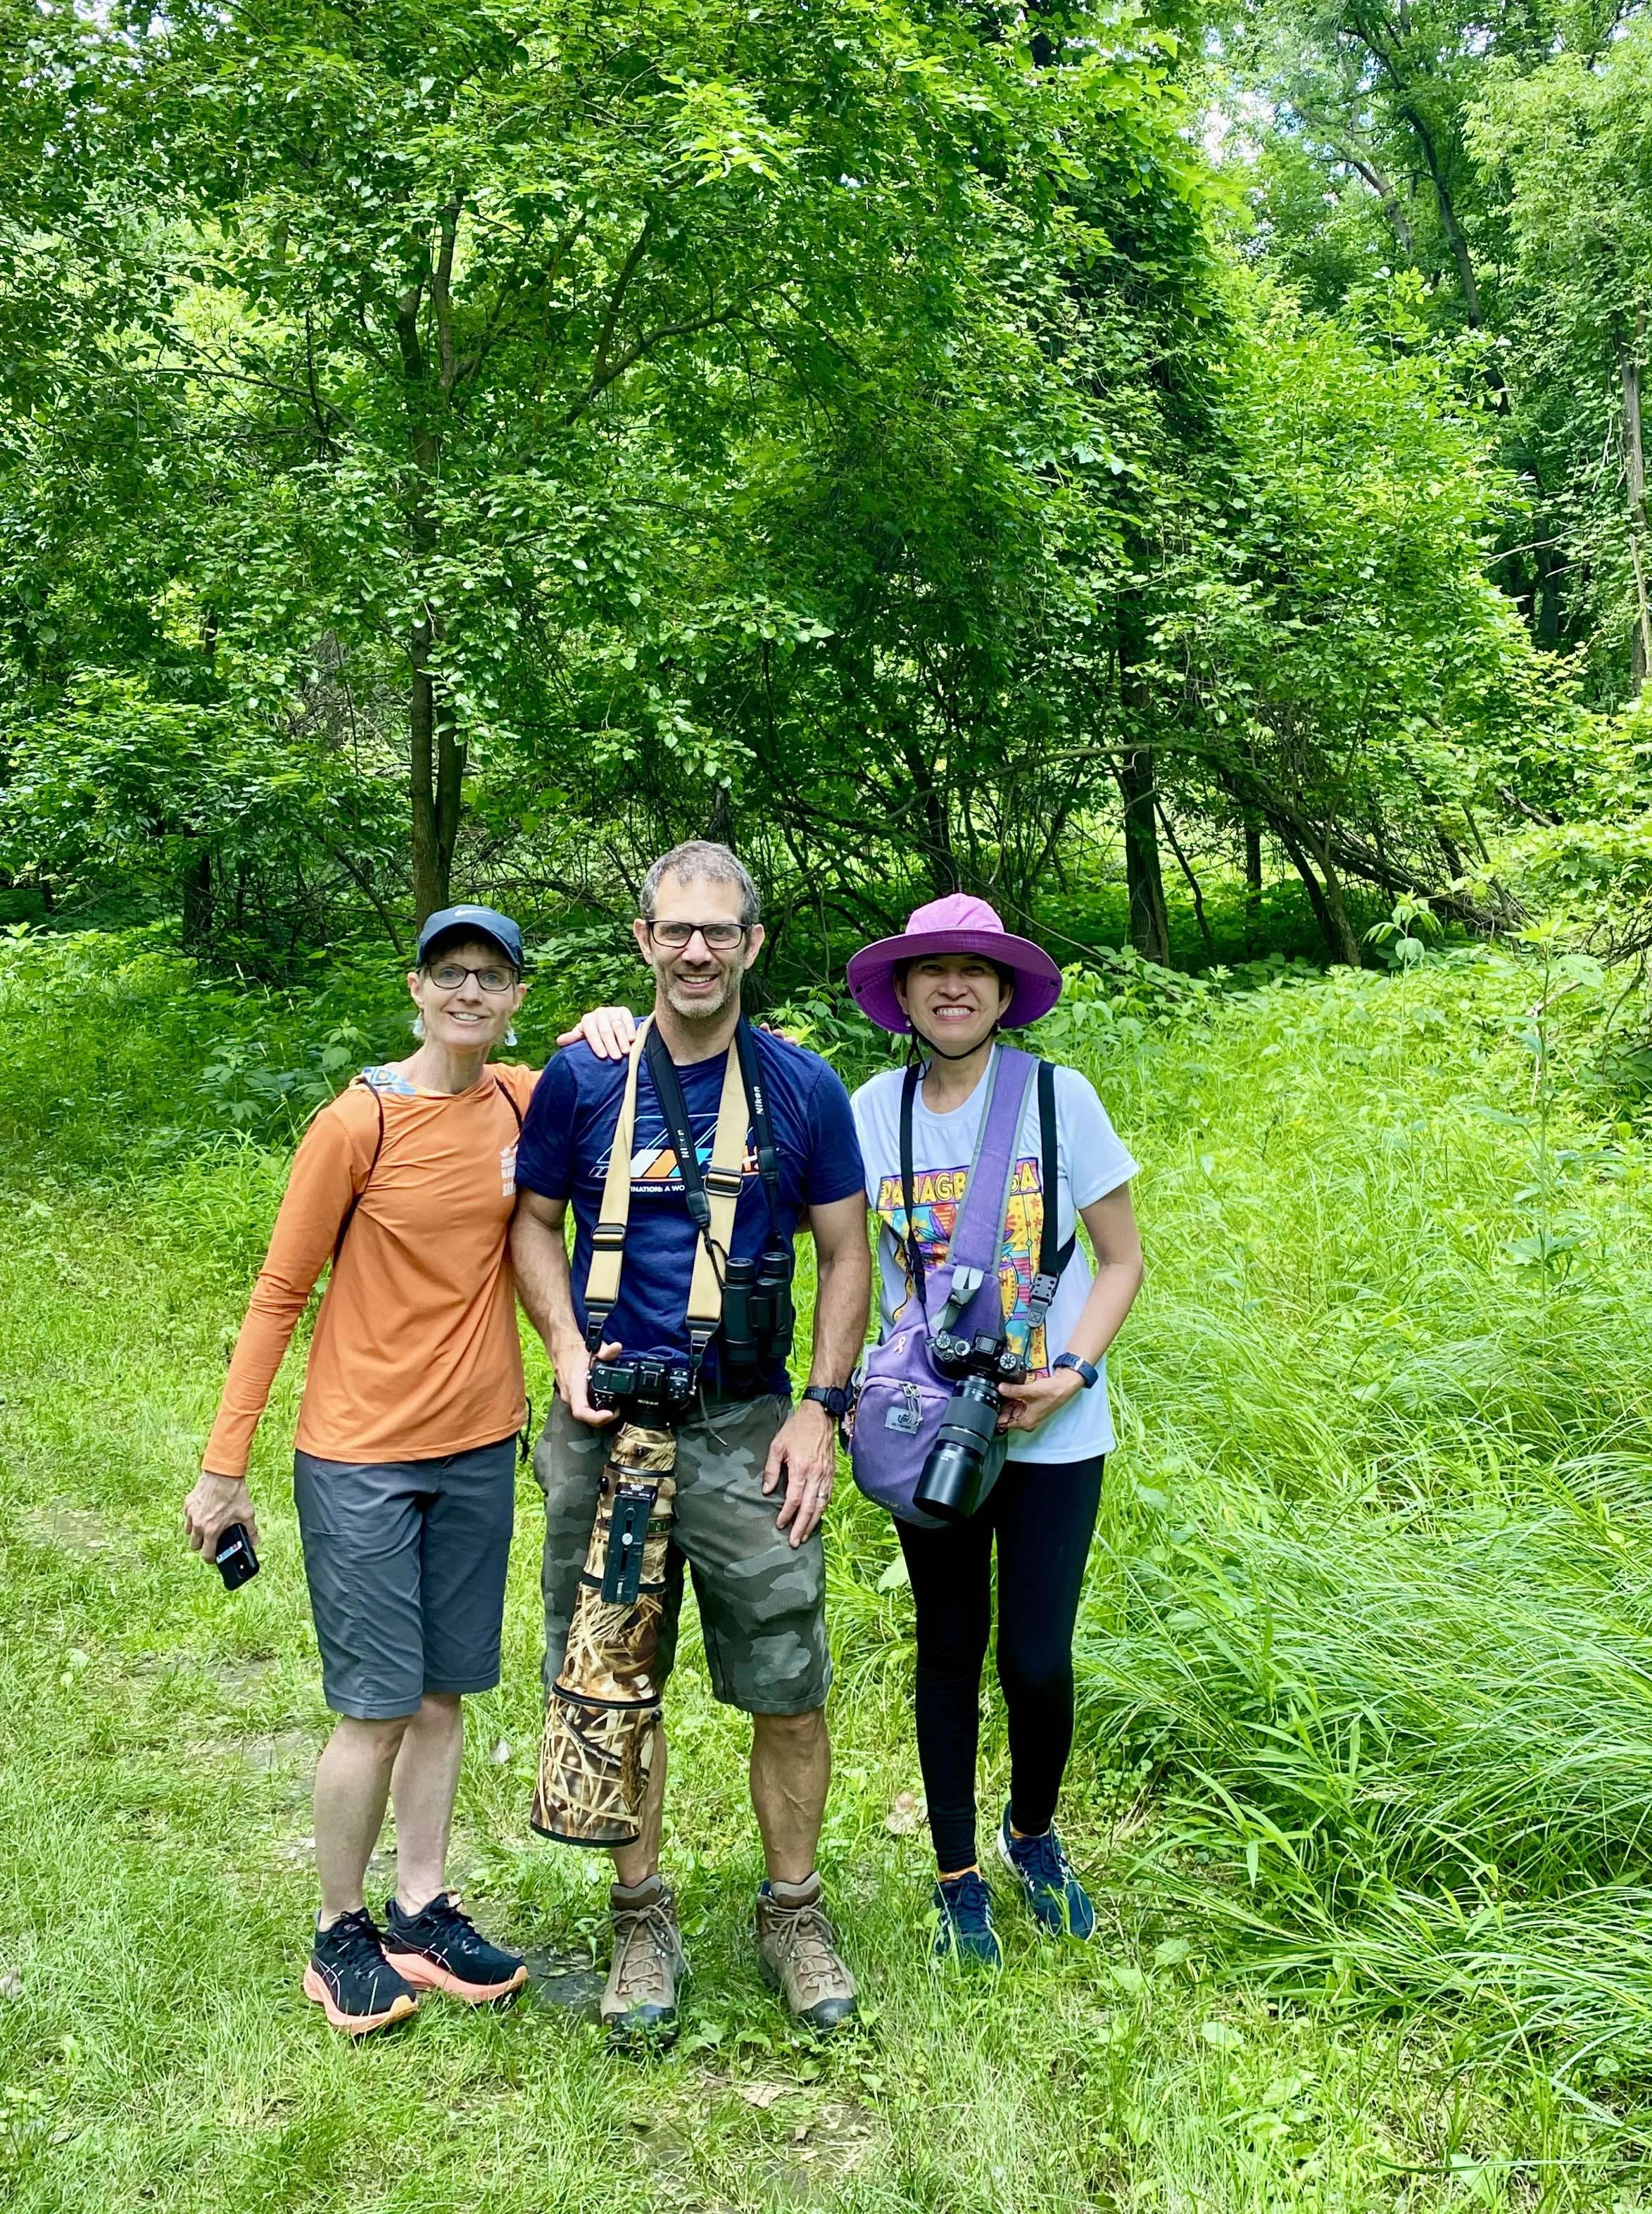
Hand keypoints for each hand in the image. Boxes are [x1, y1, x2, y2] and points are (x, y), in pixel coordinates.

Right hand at [184, 1472, 257, 1555]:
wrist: (223, 1473)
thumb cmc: (235, 1493)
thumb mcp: (247, 1514)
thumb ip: (251, 1531)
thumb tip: (254, 1542)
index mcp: (212, 1531)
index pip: (206, 1555)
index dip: (212, 1559)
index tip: (215, 1558)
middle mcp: (198, 1525)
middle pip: (194, 1546)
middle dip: (203, 1546)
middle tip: (212, 1541)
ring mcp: (191, 1514)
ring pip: (189, 1532)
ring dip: (197, 1533)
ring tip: (208, 1526)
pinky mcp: (188, 1504)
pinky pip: (188, 1517)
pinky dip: (194, 1518)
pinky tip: (205, 1512)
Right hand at [556, 1335, 620, 1425]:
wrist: (560, 1347)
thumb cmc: (574, 1350)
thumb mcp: (593, 1348)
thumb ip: (606, 1351)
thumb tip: (617, 1347)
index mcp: (574, 1385)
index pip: (581, 1410)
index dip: (596, 1417)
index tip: (609, 1414)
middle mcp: (569, 1395)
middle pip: (584, 1417)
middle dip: (601, 1420)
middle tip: (616, 1412)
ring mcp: (568, 1397)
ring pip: (583, 1414)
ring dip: (598, 1416)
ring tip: (613, 1410)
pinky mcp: (570, 1397)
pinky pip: (581, 1408)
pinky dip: (593, 1410)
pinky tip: (603, 1405)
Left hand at [557, 1006, 637, 1060]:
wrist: (608, 1023)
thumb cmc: (593, 1034)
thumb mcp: (583, 1036)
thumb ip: (573, 1038)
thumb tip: (559, 1041)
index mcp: (587, 1020)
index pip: (591, 1033)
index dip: (596, 1044)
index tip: (602, 1056)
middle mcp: (599, 1013)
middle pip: (605, 1030)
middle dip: (611, 1045)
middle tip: (616, 1057)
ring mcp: (612, 1011)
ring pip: (617, 1026)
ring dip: (622, 1040)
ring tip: (625, 1051)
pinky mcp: (623, 1011)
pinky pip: (628, 1020)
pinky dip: (630, 1029)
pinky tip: (632, 1039)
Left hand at [763, 1400, 836, 1548]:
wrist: (819, 1416)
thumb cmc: (796, 1430)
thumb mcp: (777, 1446)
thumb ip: (772, 1470)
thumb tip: (767, 1491)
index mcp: (801, 1469)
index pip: (794, 1499)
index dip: (786, 1515)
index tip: (779, 1525)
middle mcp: (816, 1475)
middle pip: (809, 1508)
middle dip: (801, 1527)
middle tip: (794, 1542)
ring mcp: (826, 1476)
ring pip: (821, 1506)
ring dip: (813, 1523)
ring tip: (804, 1536)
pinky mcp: (832, 1474)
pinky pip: (828, 1497)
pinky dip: (822, 1510)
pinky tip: (816, 1518)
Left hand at [995, 1366, 1084, 1436]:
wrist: (1063, 1385)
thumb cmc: (1053, 1392)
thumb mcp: (1030, 1391)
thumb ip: (1013, 1390)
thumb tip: (1000, 1388)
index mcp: (1026, 1422)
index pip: (1004, 1423)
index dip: (996, 1413)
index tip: (991, 1403)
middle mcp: (1027, 1420)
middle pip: (1007, 1415)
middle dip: (1001, 1404)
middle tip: (997, 1393)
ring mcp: (1028, 1413)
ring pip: (1012, 1408)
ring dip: (1008, 1399)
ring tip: (1006, 1389)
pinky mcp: (1030, 1405)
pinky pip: (1017, 1402)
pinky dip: (1014, 1397)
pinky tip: (1013, 1389)